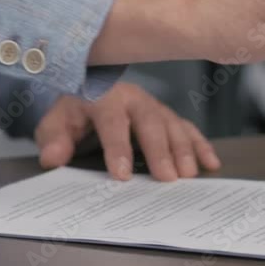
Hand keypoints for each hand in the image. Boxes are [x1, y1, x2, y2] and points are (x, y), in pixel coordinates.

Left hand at [34, 83, 220, 180]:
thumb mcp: (56, 122)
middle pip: (150, 122)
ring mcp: (154, 106)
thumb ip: (53, 139)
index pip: (112, 121)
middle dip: (160, 150)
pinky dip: (201, 145)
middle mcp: (133, 98)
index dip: (117, 147)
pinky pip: (187, 128)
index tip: (122, 174)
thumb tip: (53, 158)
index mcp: (104, 97)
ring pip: (172, 125)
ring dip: (184, 149)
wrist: (89, 87)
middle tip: (167, 178)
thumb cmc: (74, 111)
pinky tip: (211, 163)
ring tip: (189, 175)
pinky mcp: (168, 115)